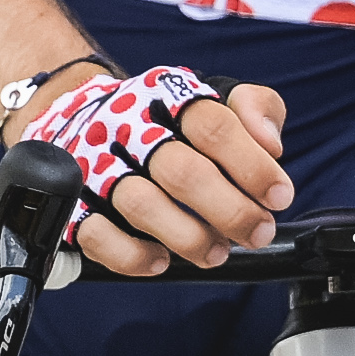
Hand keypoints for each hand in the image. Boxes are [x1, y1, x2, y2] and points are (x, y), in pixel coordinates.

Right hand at [42, 66, 289, 277]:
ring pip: (140, 204)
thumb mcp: (214, 96)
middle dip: (230, 210)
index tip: (278, 196)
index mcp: (166, 96)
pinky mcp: (76, 203)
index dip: (252, 166)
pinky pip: (97, 235)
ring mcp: (95, 166)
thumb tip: (270, 143)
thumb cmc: (165, 119)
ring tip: (215, 251)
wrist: (81, 116)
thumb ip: (255, 107)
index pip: (213, 126)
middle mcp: (126, 128)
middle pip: (181, 171)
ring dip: (188, 236)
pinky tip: (161, 259)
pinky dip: (132, 255)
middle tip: (257, 232)